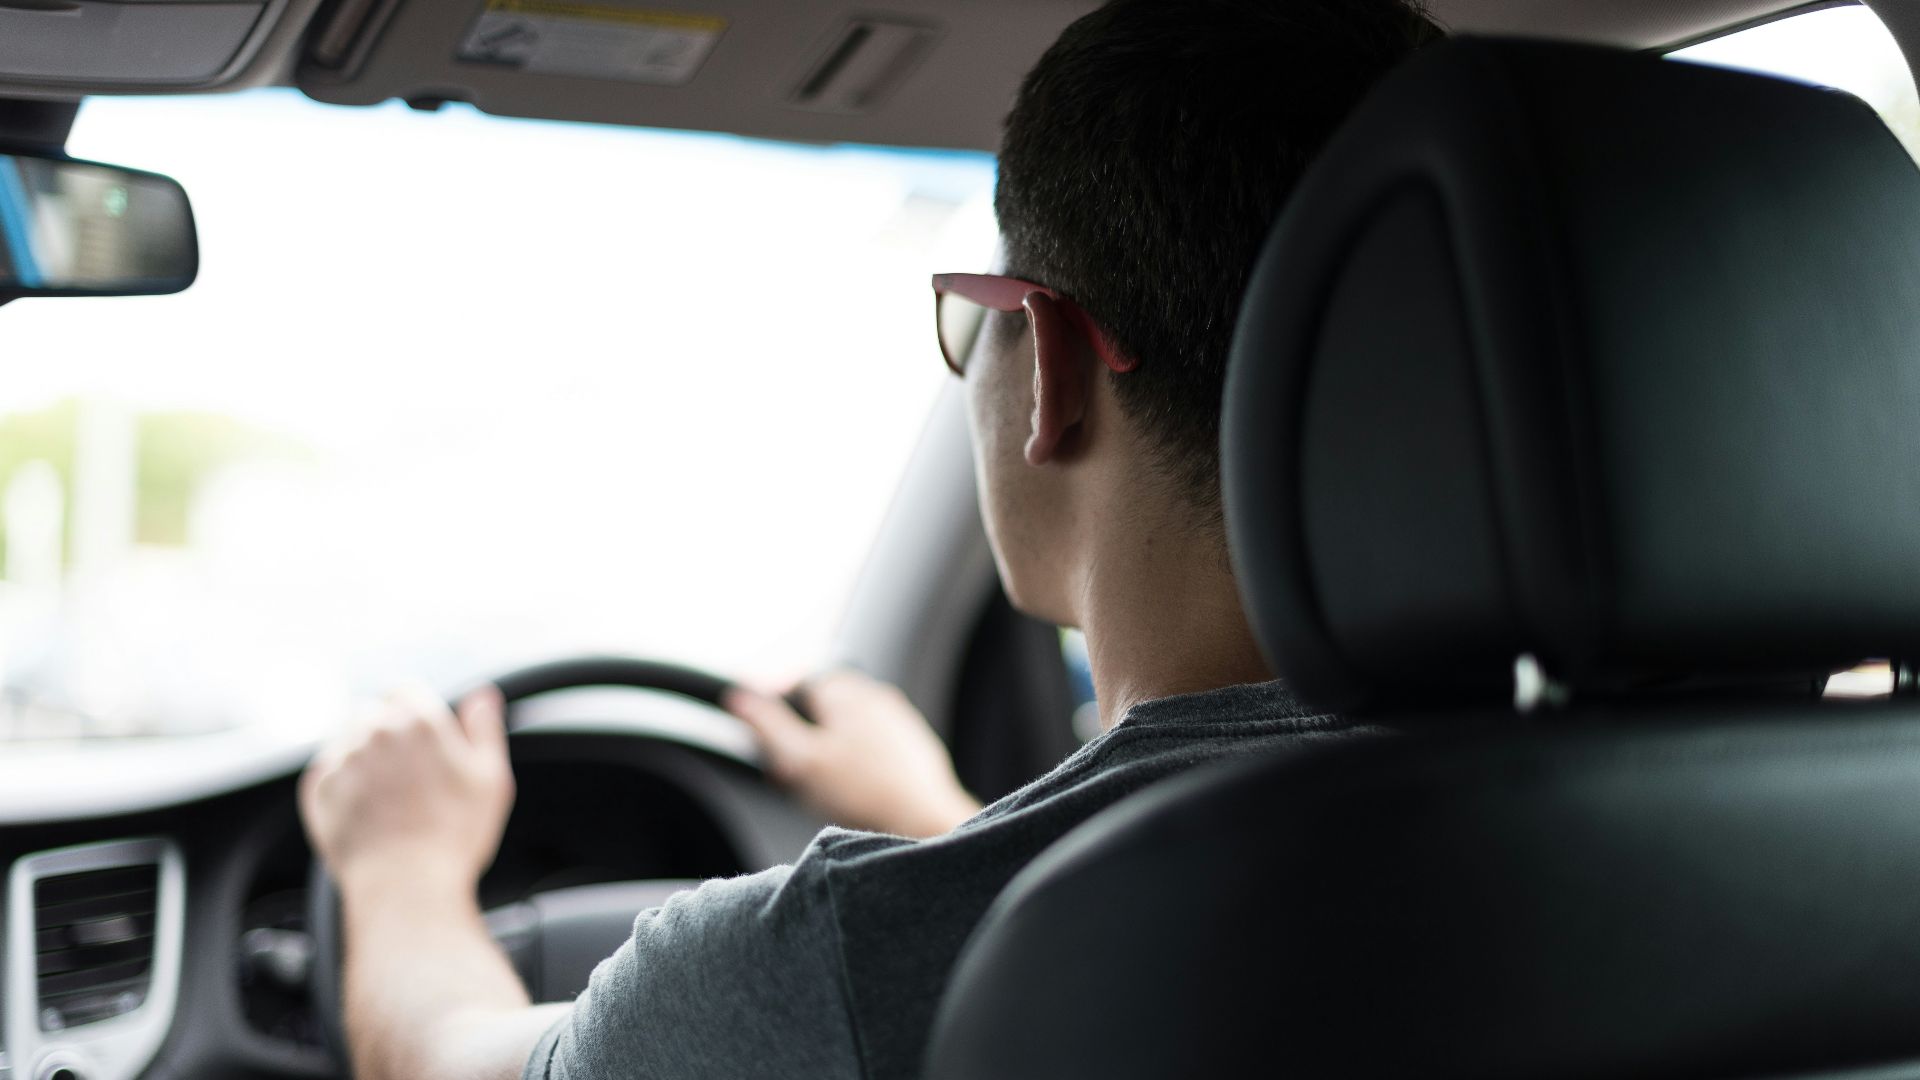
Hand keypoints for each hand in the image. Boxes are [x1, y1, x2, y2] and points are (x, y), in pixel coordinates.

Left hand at [300, 685, 514, 897]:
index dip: (415, 711)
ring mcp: (342, 759)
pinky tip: (366, 811)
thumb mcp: (491, 778)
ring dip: (362, 757)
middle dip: (386, 735)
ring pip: (347, 741)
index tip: (421, 740)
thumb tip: (481, 696)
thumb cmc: (454, 837)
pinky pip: (327, 772)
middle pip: (373, 713)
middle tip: (407, 776)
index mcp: (418, 721)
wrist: (406, 886)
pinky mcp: (318, 789)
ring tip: (386, 797)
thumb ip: (484, 728)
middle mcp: (374, 731)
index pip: (405, 690)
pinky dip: (342, 785)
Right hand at [725, 670, 979, 838]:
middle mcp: (875, 696)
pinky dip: (854, 762)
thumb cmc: (864, 793)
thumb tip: (739, 697)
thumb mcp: (800, 760)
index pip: (797, 683)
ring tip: (819, 786)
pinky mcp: (912, 746)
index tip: (764, 736)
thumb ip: (767, 725)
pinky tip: (852, 792)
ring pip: (847, 727)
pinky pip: (872, 746)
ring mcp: (897, 720)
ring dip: (827, 749)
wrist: (924, 822)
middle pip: (822, 706)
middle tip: (789, 770)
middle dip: (801, 733)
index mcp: (845, 691)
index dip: (774, 708)